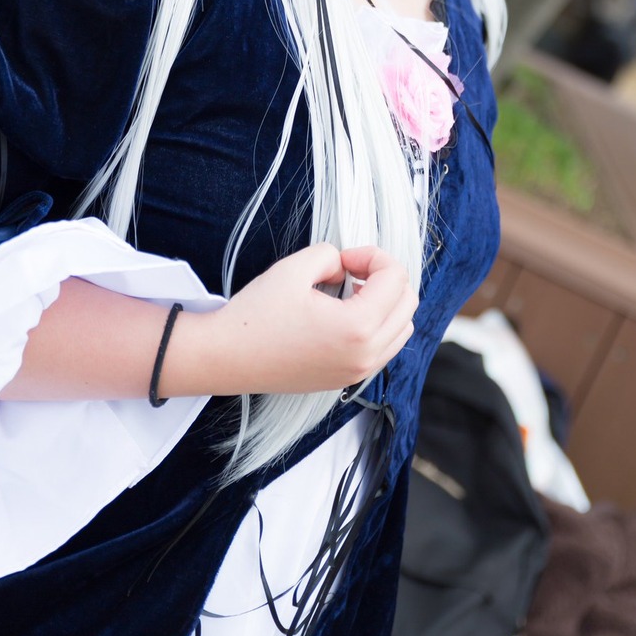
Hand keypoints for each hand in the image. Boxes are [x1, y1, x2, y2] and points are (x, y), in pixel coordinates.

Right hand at [162, 243, 415, 397]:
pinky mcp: (346, 380)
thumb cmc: (257, 315)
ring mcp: (358, 372)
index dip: (372, 256)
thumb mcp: (295, 268)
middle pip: (408, 303)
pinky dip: (378, 324)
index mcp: (358, 328)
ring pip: (402, 328)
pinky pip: (384, 347)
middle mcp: (366, 356)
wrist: (227, 357)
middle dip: (384, 276)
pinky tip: (344, 312)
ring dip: (385, 301)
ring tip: (349, 289)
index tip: (343, 258)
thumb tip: (345, 267)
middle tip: (350, 268)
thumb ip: (331, 255)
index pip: (396, 279)